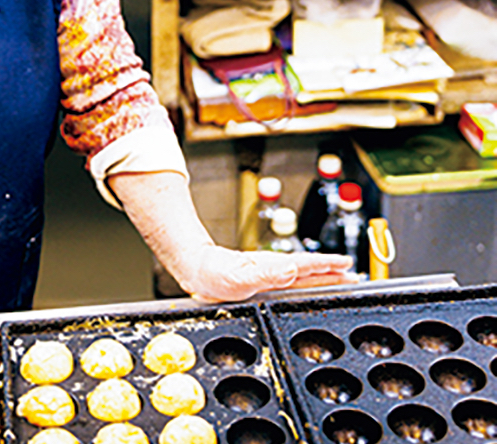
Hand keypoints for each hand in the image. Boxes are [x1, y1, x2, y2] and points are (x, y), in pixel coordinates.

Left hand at [180, 244, 356, 302]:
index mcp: (273, 267)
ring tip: (341, 278)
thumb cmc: (213, 274)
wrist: (196, 270)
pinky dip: (306, 281)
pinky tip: (308, 285)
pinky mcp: (262, 280)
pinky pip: (291, 280)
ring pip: (302, 274)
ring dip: (323, 276)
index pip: (307, 266)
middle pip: (310, 270)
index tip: (349, 266)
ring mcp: (269, 273)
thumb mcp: (239, 278)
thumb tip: (292, 269)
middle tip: (355, 275)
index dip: (329, 266)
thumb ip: (265, 275)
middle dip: (333, 272)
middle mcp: (274, 269)